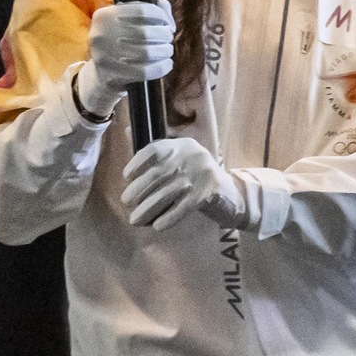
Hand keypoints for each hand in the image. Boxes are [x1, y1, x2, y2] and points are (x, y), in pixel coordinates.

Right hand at [76, 0, 173, 118]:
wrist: (100, 74)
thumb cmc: (120, 41)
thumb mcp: (126, 21)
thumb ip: (151, 9)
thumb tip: (169, 21)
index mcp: (104, 16)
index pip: (142, 10)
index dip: (161, 16)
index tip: (167, 23)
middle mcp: (100, 35)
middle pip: (145, 32)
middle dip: (163, 35)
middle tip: (168, 38)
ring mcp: (103, 57)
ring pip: (146, 53)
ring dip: (164, 51)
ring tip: (167, 50)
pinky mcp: (110, 77)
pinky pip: (144, 72)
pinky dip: (161, 67)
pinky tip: (167, 64)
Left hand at [121, 137, 248, 232]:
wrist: (231, 194)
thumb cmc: (196, 177)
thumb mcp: (179, 159)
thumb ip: (154, 149)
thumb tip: (125, 130)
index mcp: (182, 145)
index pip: (155, 149)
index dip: (138, 162)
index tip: (126, 176)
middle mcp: (192, 155)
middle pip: (158, 173)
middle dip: (139, 190)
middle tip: (126, 203)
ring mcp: (202, 173)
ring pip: (167, 193)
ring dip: (148, 208)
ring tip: (135, 220)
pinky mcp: (209, 193)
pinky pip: (183, 207)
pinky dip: (168, 218)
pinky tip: (157, 226)